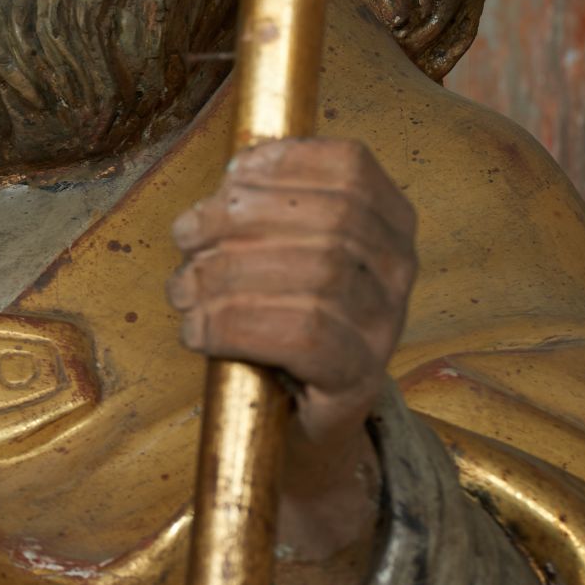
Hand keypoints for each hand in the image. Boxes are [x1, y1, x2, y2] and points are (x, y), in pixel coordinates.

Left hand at [167, 137, 417, 581]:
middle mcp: (399, 270)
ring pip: (316, 275)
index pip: (351, 167)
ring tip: (185, 290)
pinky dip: (236, 324)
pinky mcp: (358, 379)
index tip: (229, 179)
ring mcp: (386, 326)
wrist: (294, 421)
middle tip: (187, 240)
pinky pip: (304, 335)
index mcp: (388, 221)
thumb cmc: (274, 317)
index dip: (283, 163)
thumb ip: (261, 203)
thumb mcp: (275, 246)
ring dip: (227, 276)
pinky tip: (198, 330)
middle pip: (329, 220)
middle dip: (240, 221)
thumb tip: (232, 176)